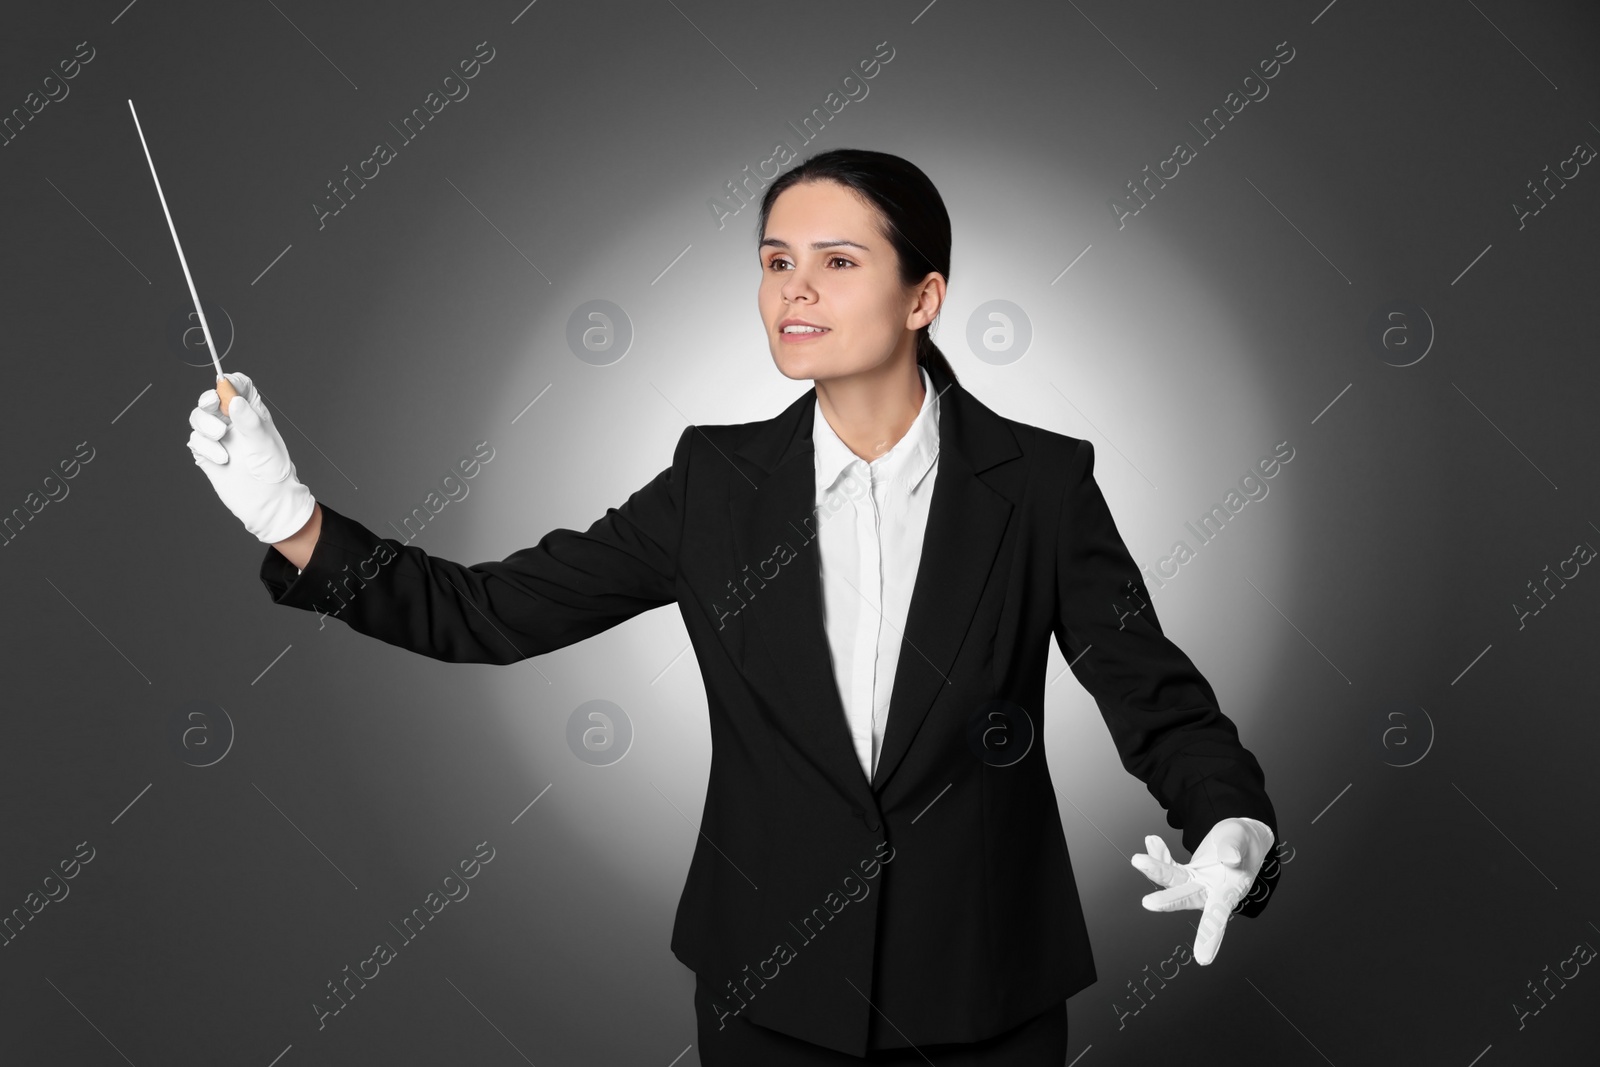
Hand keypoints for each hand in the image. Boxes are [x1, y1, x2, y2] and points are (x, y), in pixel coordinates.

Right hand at [188, 371, 315, 543]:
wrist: (267, 501)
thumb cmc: (274, 471)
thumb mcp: (264, 442)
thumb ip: (249, 420)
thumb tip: (235, 400)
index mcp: (252, 412)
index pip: (239, 386)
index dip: (230, 381)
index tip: (224, 384)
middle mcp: (234, 422)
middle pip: (212, 399)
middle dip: (208, 400)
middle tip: (211, 403)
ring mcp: (219, 437)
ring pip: (198, 418)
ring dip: (206, 425)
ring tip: (221, 441)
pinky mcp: (207, 453)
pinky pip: (196, 440)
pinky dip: (205, 446)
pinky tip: (221, 459)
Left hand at [1130, 816, 1273, 964]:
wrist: (1242, 837)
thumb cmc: (1246, 841)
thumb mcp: (1242, 837)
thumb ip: (1235, 847)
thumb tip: (1230, 858)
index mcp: (1232, 889)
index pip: (1220, 911)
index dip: (1211, 936)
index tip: (1203, 959)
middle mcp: (1212, 891)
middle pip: (1187, 898)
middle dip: (1168, 901)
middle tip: (1148, 903)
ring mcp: (1198, 883)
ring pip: (1173, 881)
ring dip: (1156, 870)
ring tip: (1138, 860)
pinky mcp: (1188, 873)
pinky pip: (1169, 866)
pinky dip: (1159, 855)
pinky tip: (1151, 841)